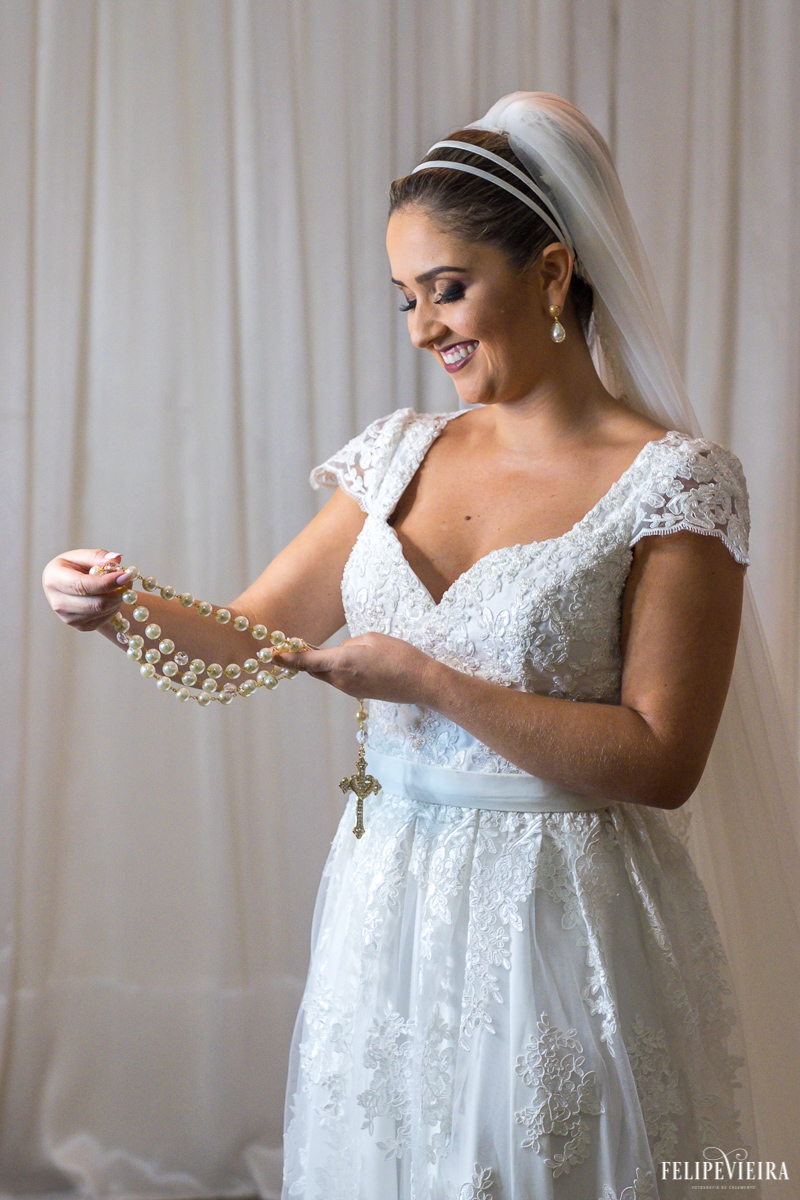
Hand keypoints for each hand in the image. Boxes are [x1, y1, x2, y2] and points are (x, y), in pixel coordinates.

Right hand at [42, 549, 133, 631]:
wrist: (68, 586)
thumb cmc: (74, 567)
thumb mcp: (81, 556)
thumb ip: (97, 556)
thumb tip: (115, 559)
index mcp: (54, 579)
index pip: (82, 586)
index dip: (106, 582)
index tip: (126, 575)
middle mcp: (58, 602)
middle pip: (96, 603)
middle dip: (118, 592)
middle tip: (129, 579)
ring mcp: (68, 618)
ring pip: (103, 611)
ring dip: (118, 598)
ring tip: (121, 585)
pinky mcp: (81, 626)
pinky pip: (105, 618)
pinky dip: (114, 606)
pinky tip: (112, 596)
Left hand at [275, 631, 439, 704]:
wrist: (421, 682)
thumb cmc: (399, 655)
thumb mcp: (371, 638)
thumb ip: (348, 645)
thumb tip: (340, 653)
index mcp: (341, 663)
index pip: (305, 661)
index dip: (285, 657)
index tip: (269, 653)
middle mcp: (340, 680)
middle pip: (312, 669)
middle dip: (299, 660)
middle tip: (285, 649)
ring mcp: (349, 690)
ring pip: (325, 675)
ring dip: (319, 665)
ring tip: (316, 651)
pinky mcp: (358, 694)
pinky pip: (338, 679)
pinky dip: (334, 670)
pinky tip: (346, 661)